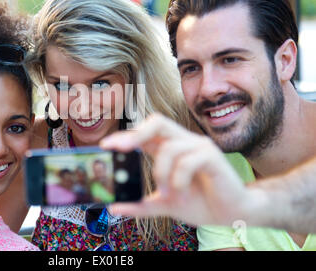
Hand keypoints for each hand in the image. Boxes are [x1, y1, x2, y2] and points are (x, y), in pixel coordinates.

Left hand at [100, 113, 257, 226]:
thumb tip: (113, 207)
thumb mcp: (164, 205)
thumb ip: (140, 205)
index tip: (106, 145)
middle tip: (120, 148)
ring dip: (161, 172)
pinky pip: (188, 160)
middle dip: (136, 133)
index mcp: (170, 149)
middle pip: (158, 121)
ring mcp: (199, 146)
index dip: (125, 136)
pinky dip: (179, 179)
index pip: (144, 134)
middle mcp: (183, 142)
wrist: (232, 214)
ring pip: (169, 146)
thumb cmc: (200, 203)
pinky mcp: (213, 156)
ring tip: (166, 193)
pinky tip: (183, 193)